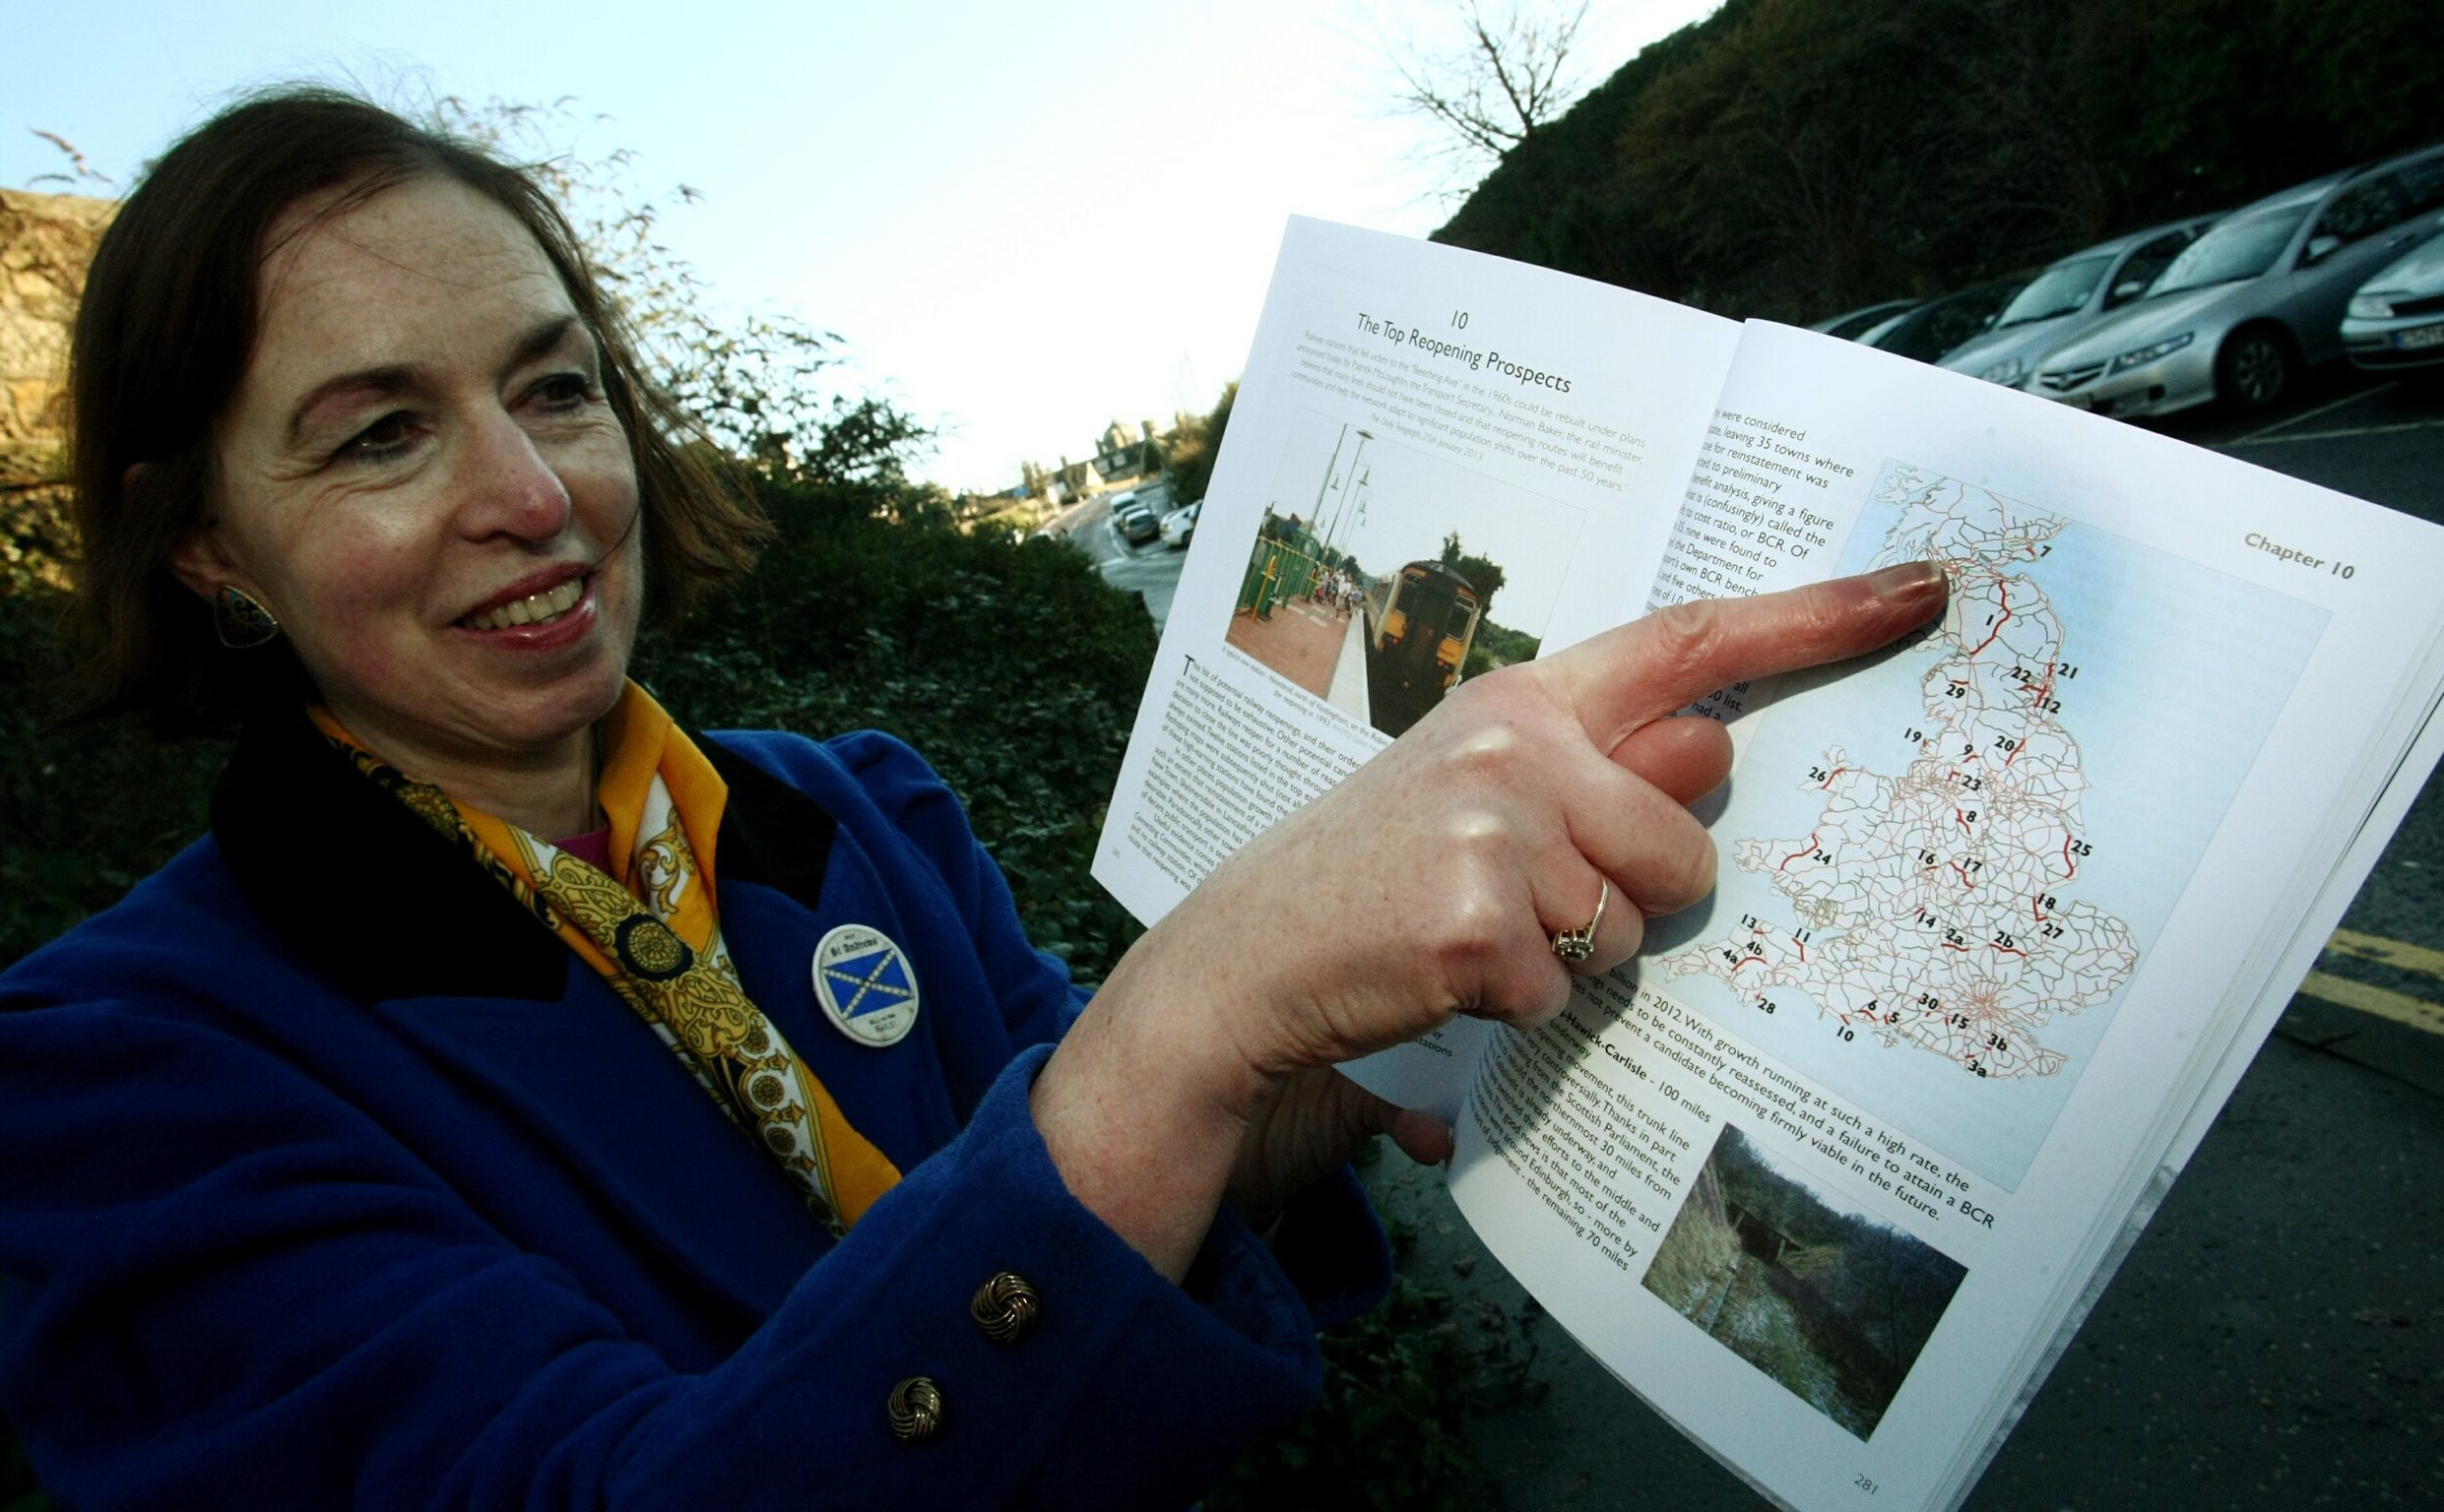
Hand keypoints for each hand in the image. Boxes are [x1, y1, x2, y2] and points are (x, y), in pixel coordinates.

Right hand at [1033, 563, 1947, 1276]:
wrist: (1244, 961)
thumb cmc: (1370, 877)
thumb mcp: (1489, 799)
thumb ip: (1608, 769)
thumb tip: (1718, 746)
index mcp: (1523, 701)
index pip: (1691, 642)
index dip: (1814, 617)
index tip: (1916, 589)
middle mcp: (1516, 745)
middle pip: (1687, 841)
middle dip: (1635, 898)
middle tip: (1525, 905)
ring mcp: (1497, 832)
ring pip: (1634, 927)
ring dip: (1573, 960)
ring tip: (1473, 941)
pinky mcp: (1484, 928)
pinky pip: (1571, 996)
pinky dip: (1522, 1014)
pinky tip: (1445, 983)